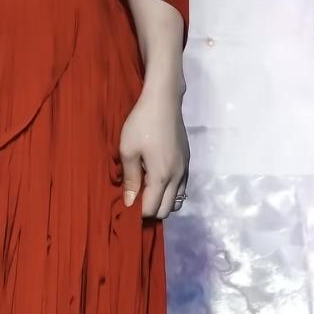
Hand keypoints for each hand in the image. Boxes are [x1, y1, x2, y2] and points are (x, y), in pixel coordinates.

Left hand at [118, 82, 188, 220]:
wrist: (164, 101)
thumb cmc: (141, 124)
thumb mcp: (128, 151)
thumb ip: (130, 179)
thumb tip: (130, 203)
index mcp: (162, 176)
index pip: (151, 209)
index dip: (137, 213)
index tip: (125, 206)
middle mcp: (177, 177)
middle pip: (166, 210)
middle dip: (150, 211)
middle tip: (134, 200)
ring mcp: (185, 169)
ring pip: (177, 201)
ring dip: (162, 203)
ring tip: (146, 193)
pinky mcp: (187, 161)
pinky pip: (182, 188)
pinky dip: (170, 193)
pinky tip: (157, 182)